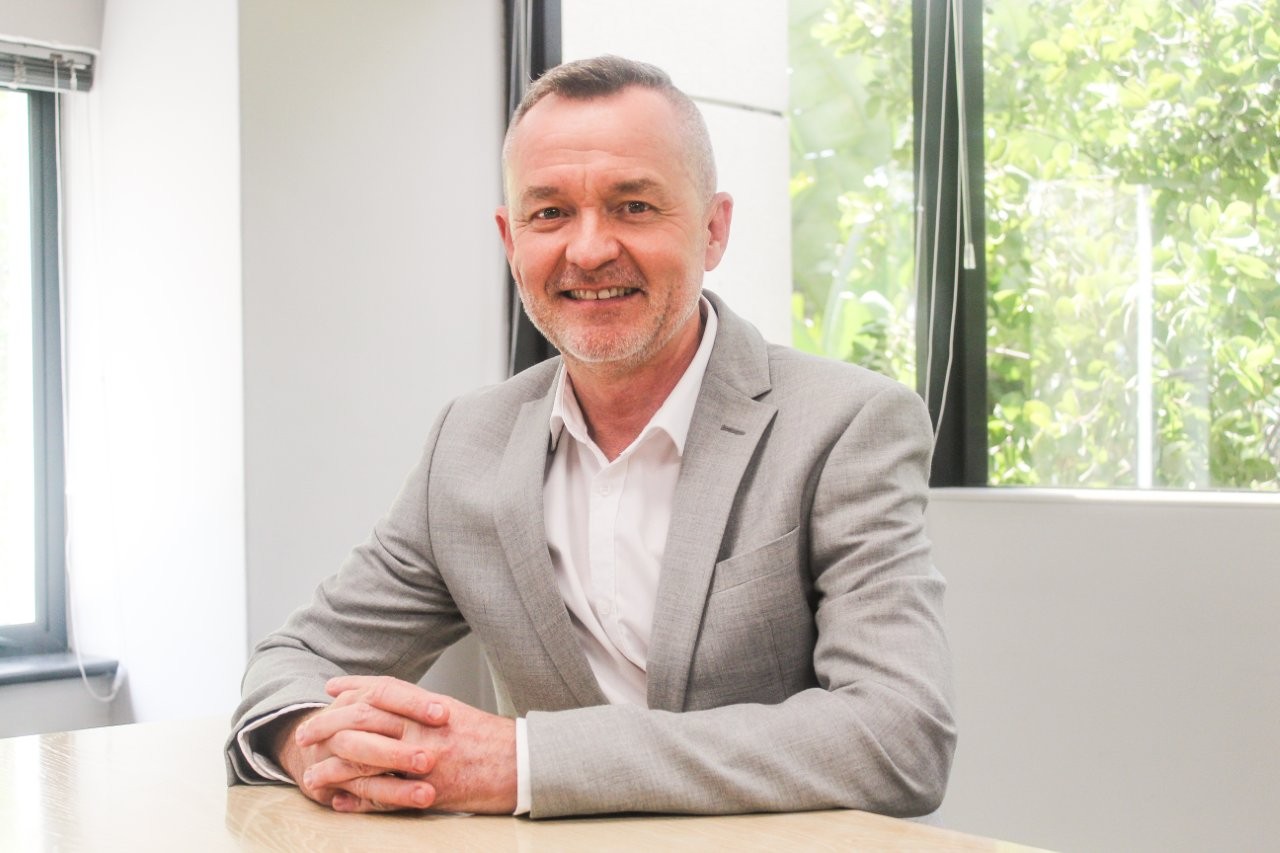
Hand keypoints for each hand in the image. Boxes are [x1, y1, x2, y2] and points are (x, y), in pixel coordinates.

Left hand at [297, 676, 517, 814]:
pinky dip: (358, 798)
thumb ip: (423, 708)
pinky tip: (339, 800)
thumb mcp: (457, 714)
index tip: (329, 690)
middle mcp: (424, 728)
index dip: (353, 688)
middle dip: (329, 725)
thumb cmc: (491, 741)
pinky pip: (383, 795)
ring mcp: (425, 759)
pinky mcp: (429, 790)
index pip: (383, 690)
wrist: (523, 766)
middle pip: (364, 719)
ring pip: (366, 758)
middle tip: (305, 733)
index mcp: (431, 707)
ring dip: (334, 766)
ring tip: (310, 774)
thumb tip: (392, 701)